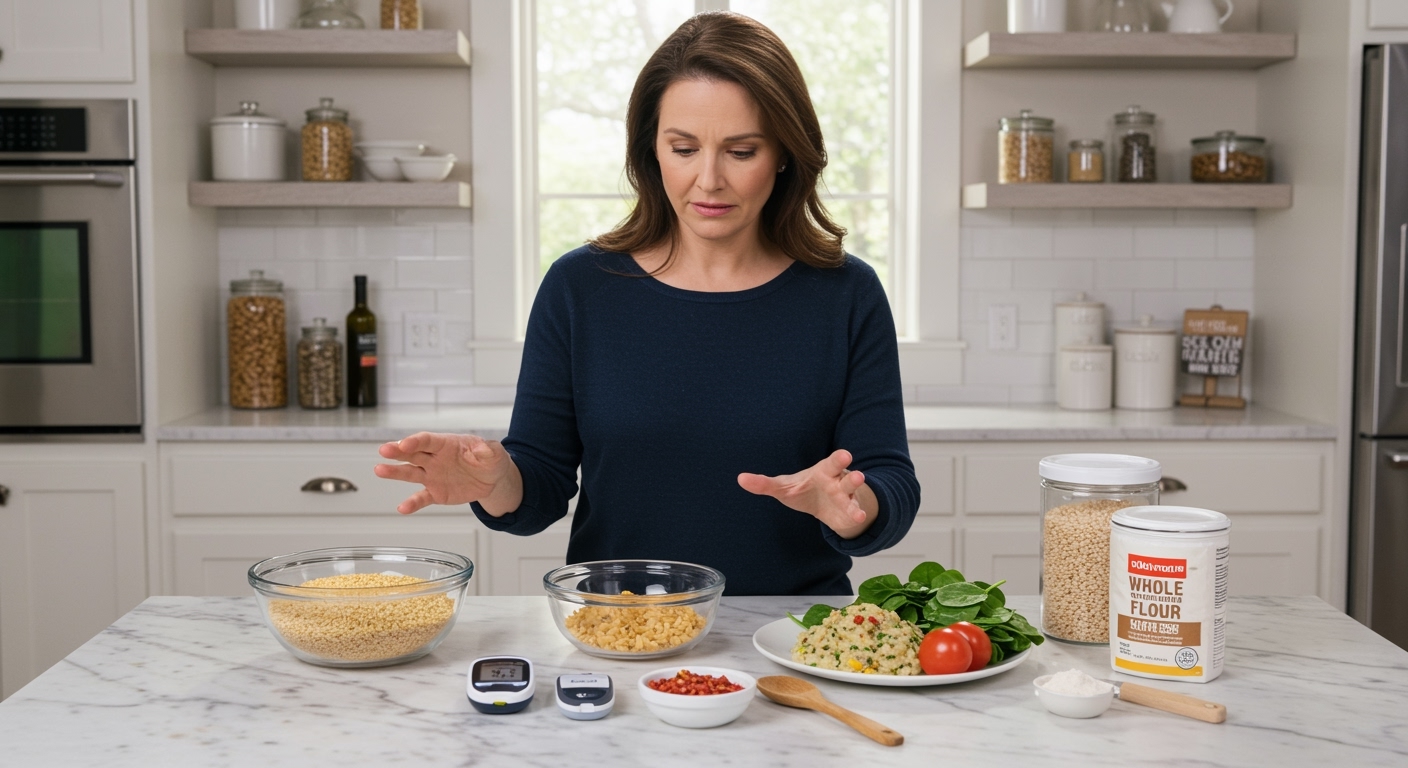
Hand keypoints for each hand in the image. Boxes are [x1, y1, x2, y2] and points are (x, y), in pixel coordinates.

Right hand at [373, 432, 521, 515]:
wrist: (492, 480)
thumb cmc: (490, 460)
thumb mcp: (494, 452)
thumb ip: (488, 450)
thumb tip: (482, 449)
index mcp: (446, 444)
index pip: (428, 440)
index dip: (416, 441)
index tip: (405, 444)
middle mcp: (435, 459)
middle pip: (413, 453)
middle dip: (398, 451)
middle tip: (384, 450)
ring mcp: (433, 476)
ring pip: (411, 473)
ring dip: (395, 472)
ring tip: (379, 470)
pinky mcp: (436, 493)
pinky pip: (422, 498)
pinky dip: (412, 503)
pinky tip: (402, 508)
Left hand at [737, 449, 878, 538]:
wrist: (823, 505)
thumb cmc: (803, 489)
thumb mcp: (784, 487)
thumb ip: (764, 484)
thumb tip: (740, 479)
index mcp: (824, 471)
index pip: (832, 462)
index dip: (838, 458)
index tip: (845, 455)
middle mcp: (838, 481)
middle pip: (846, 475)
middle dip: (851, 474)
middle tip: (856, 472)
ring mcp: (846, 496)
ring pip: (852, 494)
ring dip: (855, 499)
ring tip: (859, 507)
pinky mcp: (848, 511)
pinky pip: (854, 512)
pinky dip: (856, 515)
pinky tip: (858, 518)